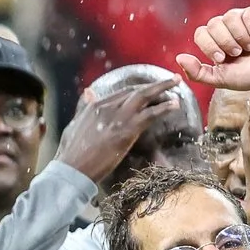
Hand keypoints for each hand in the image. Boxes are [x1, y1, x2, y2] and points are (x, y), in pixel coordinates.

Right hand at [54, 77, 189, 184]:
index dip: (140, 88)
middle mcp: (108, 107)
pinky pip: (150, 114)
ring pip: (144, 97)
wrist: (71, 169)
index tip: (153, 87)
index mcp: (96, 106)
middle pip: (136, 91)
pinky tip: (175, 105)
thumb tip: (89, 92)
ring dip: (163, 89)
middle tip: (173, 79)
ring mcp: (118, 117)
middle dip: (156, 84)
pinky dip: (164, 108)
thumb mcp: (76, 124)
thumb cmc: (71, 153)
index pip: (123, 92)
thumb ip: (86, 108)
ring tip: (177, 83)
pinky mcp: (127, 130)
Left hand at [180, 6, 249, 99]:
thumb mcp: (221, 79)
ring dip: (242, 37)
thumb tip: (178, 58)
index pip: (201, 33)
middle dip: (226, 42)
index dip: (209, 46)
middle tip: (238, 53)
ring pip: (231, 17)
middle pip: (214, 23)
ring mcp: (242, 18)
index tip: (222, 59)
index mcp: (214, 40)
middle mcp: (226, 26)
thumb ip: (198, 73)